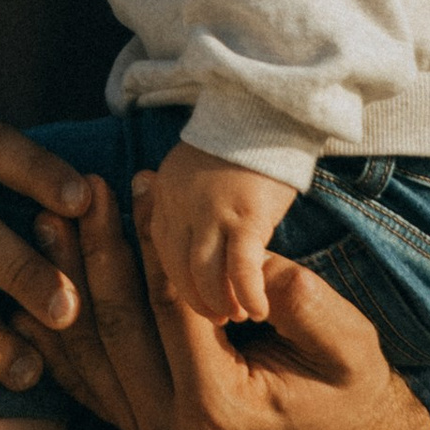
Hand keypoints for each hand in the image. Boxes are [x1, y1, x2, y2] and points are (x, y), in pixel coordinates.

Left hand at [20, 169, 429, 429]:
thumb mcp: (347, 343)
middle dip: (94, 251)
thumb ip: (298, 296)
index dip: (152, 238)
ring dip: (66, 286)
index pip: (170, 306)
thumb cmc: (354, 396)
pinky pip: (88, 384)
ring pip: (90, 355)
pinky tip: (34, 293)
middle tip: (75, 195)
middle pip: (117, 326)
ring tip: (47, 225)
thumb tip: (243, 252)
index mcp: (221, 407)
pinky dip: (60, 338)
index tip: (137, 182)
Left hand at [145, 136, 297, 325]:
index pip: (161, 250)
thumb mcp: (201, 172)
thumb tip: (194, 244)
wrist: (268, 109)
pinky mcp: (244, 216)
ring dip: (222, 302)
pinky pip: (241, 268)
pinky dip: (248, 294)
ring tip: (240, 316)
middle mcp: (180, 203)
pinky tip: (260, 309)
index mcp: (166, 192)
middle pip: (177, 268)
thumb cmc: (244, 145)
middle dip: (197, 301)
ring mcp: (211, 210)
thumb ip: (189, 204)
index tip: (195, 302)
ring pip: (205, 275)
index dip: (178, 282)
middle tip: (218, 319)